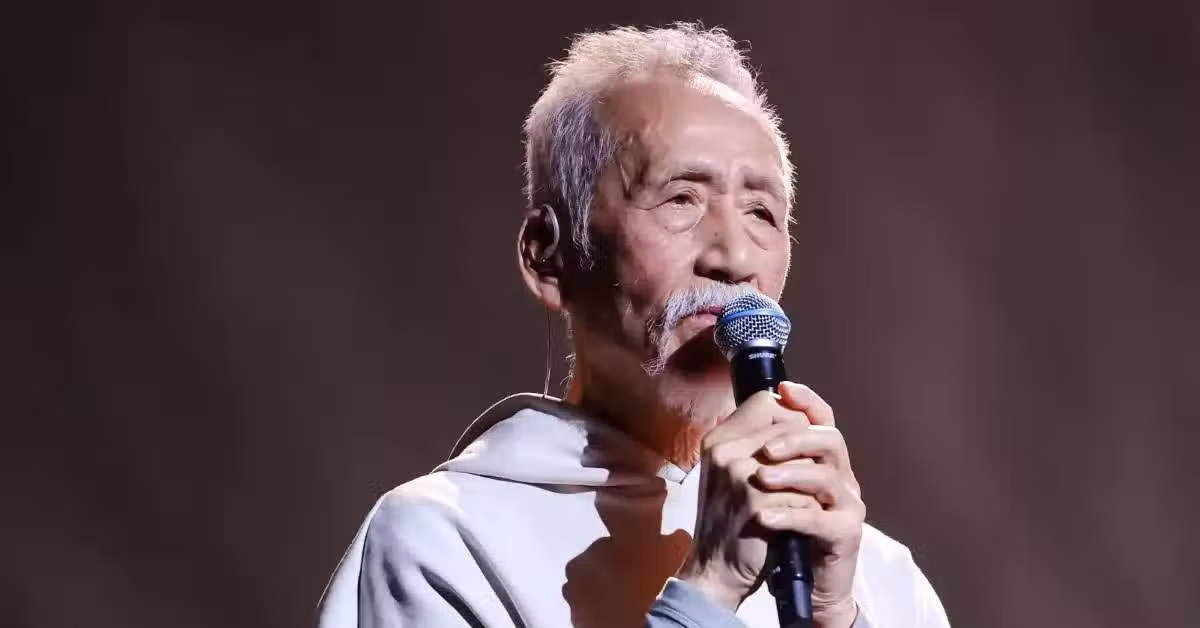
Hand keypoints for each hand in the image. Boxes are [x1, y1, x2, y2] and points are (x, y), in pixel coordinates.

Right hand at [676, 382, 864, 627]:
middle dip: (807, 453)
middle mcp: (725, 448)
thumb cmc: (730, 521)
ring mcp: (739, 473)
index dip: (790, 417)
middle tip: (804, 481)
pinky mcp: (756, 500)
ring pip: (803, 459)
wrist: (715, 571)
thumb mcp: (731, 473)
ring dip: (810, 483)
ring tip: (802, 502)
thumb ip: (755, 443)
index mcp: (718, 438)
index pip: (766, 401)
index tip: (799, 442)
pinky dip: (808, 509)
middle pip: (791, 426)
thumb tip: (793, 411)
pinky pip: (803, 492)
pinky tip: (799, 521)